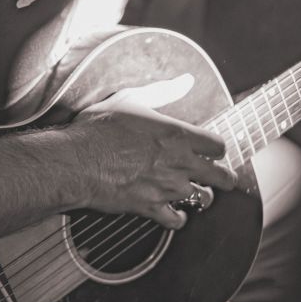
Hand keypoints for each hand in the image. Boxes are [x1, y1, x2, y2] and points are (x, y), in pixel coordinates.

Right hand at [66, 91, 235, 228]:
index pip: (218, 146)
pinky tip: (175, 213)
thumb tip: (185, 81)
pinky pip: (177, 221)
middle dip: (224, 178)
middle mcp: (180, 163)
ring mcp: (167, 188)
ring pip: (203, 199)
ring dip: (202, 197)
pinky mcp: (151, 208)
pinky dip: (178, 219)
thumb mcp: (132, 99)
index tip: (213, 150)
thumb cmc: (100, 128)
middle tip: (222, 178)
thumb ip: (163, 92)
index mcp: (178, 135)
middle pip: (221, 177)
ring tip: (197, 194)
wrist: (76, 161)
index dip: (217, 148)